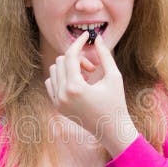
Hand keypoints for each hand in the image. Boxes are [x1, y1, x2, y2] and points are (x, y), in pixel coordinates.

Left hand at [44, 31, 138, 156]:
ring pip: (54, 70)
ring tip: (86, 77)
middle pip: (62, 60)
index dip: (79, 42)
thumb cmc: (116, 103)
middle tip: (92, 67)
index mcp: (75, 87)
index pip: (70, 56)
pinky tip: (78, 84)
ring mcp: (57, 101)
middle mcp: (62, 95)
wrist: (111, 129)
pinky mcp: (57, 106)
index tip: (87, 36)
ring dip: (69, 68)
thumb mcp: (114, 76)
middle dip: (77, 58)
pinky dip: (62, 78)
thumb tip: (97, 37)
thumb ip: (105, 55)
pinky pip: (51, 83)